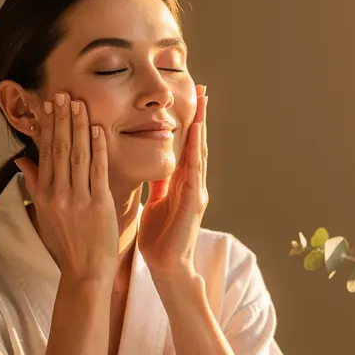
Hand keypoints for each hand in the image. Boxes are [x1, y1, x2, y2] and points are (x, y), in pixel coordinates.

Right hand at [16, 92, 118, 284]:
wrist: (85, 271)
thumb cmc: (67, 244)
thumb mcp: (44, 214)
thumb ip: (35, 185)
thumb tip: (21, 160)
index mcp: (45, 195)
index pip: (45, 153)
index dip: (48, 127)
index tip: (49, 106)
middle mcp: (59, 194)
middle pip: (60, 148)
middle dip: (62, 119)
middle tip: (63, 94)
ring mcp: (78, 199)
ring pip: (78, 155)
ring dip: (79, 126)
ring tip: (79, 103)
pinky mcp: (98, 204)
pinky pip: (98, 170)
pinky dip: (98, 148)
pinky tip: (97, 130)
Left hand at [139, 85, 208, 277]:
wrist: (167, 266)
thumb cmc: (159, 238)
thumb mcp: (154, 203)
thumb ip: (157, 184)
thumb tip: (152, 166)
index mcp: (181, 183)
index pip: (185, 146)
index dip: (187, 121)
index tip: (189, 98)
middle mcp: (192, 183)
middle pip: (196, 142)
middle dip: (200, 115)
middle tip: (203, 88)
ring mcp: (196, 192)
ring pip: (198, 152)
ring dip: (201, 127)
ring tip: (203, 103)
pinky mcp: (193, 202)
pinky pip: (194, 172)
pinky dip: (195, 152)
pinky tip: (196, 135)